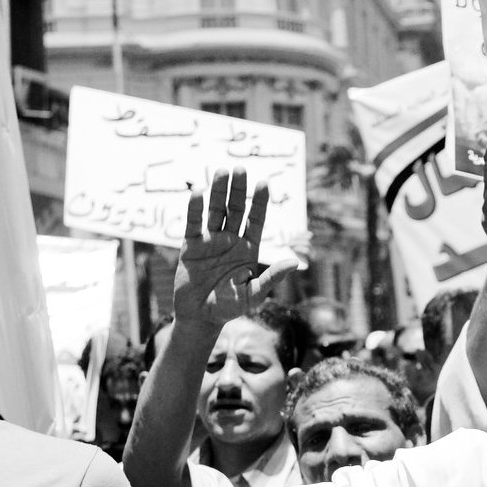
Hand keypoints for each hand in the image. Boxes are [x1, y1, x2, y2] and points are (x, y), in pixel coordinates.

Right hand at [172, 169, 298, 328]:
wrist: (202, 318)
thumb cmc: (231, 308)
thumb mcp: (255, 294)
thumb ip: (271, 277)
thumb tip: (295, 263)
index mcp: (249, 249)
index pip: (256, 220)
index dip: (259, 202)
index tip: (263, 183)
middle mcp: (231, 241)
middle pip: (236, 210)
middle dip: (239, 190)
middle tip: (240, 169)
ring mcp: (210, 242)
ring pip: (215, 212)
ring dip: (218, 192)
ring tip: (222, 171)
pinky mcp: (191, 247)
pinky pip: (193, 225)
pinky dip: (194, 210)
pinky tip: (197, 193)